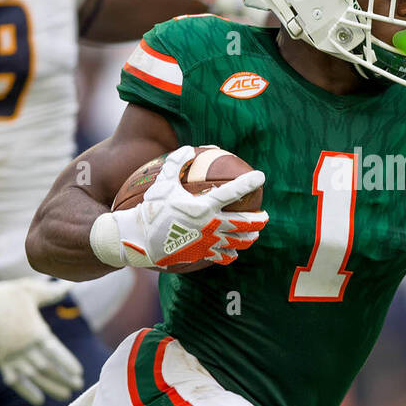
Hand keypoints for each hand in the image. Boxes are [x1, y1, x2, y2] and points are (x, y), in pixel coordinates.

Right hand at [0, 252, 83, 405]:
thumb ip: (53, 292)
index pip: (55, 352)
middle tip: (78, 386)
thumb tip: (71, 283)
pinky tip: (38, 400)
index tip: (79, 373)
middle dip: (63, 378)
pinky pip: (14, 379)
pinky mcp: (0, 359)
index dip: (67, 363)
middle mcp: (23, 347)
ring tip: (65, 395)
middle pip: (47, 368)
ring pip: (33, 376)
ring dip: (50, 387)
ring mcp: (11, 355)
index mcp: (34, 331)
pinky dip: (26, 390)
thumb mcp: (31, 290)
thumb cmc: (4, 294)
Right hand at [90, 145, 268, 269]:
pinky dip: (231, 254)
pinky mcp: (202, 255)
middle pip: (245, 223)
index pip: (234, 191)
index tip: (261, 177)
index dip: (249, 182)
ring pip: (238, 242)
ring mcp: (208, 242)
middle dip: (259, 219)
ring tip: (254, 234)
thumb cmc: (152, 208)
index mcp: (204, 206)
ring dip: (249, 237)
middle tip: (265, 216)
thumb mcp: (163, 182)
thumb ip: (177, 163)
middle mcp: (211, 225)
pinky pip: (223, 257)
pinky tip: (234, 252)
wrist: (140, 239)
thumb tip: (188, 148)